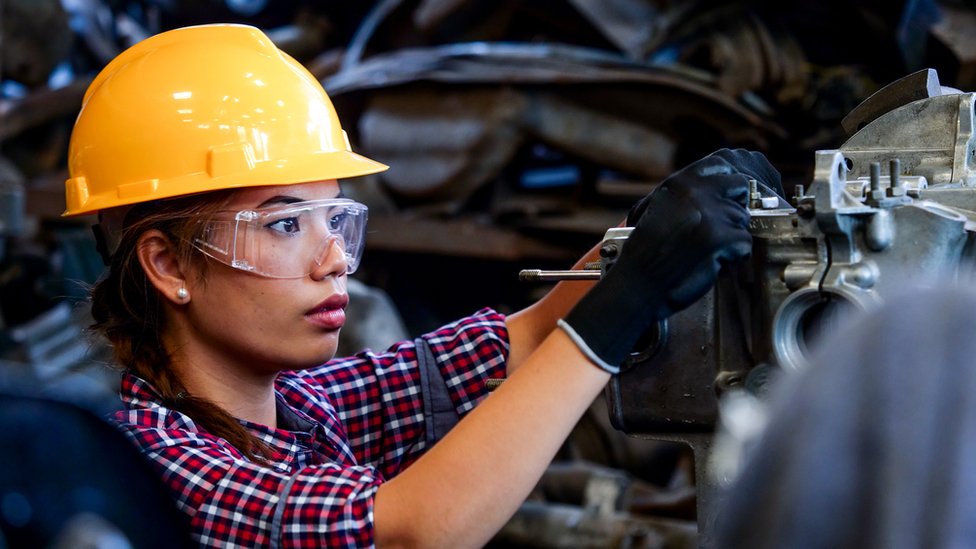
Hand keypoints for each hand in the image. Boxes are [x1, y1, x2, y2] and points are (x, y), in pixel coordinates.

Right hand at [560, 151, 760, 371]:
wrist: (638, 283)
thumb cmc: (643, 252)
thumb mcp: (653, 207)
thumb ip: (681, 193)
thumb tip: (708, 183)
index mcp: (680, 183)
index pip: (721, 165)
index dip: (727, 183)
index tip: (726, 196)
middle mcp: (698, 194)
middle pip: (740, 187)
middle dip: (735, 206)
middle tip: (721, 226)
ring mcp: (713, 215)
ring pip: (743, 219)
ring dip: (731, 236)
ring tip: (707, 249)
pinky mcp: (723, 239)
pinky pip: (745, 243)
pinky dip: (734, 255)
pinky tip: (712, 260)